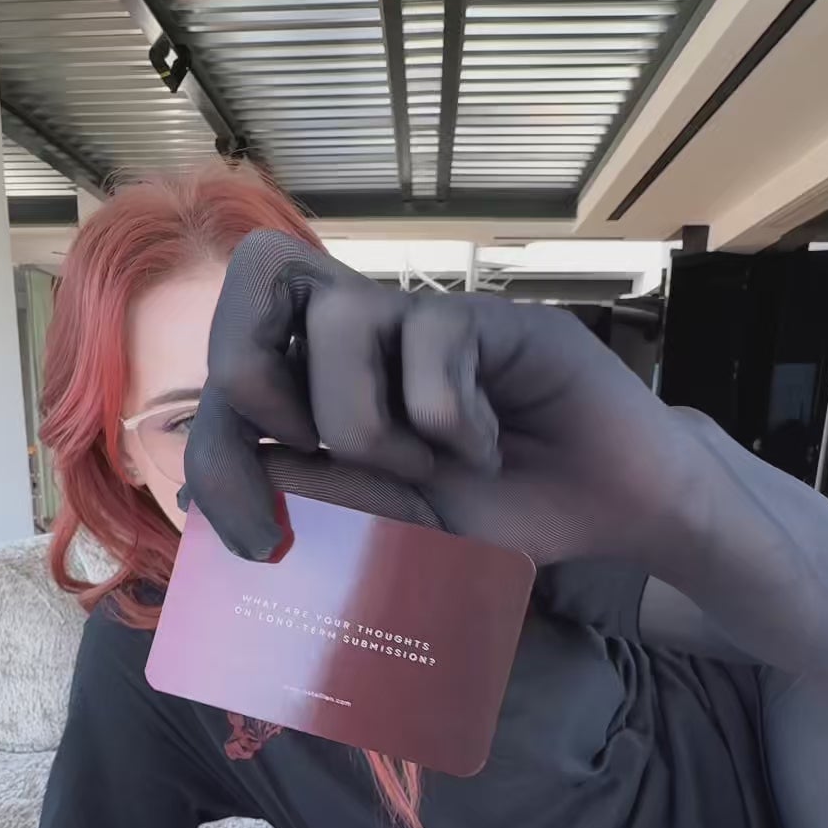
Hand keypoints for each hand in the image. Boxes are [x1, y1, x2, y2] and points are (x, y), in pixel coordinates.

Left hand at [184, 230, 688, 567]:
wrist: (611, 510)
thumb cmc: (501, 516)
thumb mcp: (398, 531)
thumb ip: (326, 502)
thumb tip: (243, 472)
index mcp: (324, 388)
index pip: (230, 381)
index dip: (217, 454)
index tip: (256, 544)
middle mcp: (363, 339)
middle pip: (256, 283)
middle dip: (255, 380)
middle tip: (310, 456)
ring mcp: (424, 320)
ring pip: (340, 319)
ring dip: (368, 421)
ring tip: (426, 466)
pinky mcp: (489, 317)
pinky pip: (434, 343)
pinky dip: (453, 421)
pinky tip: (489, 450)